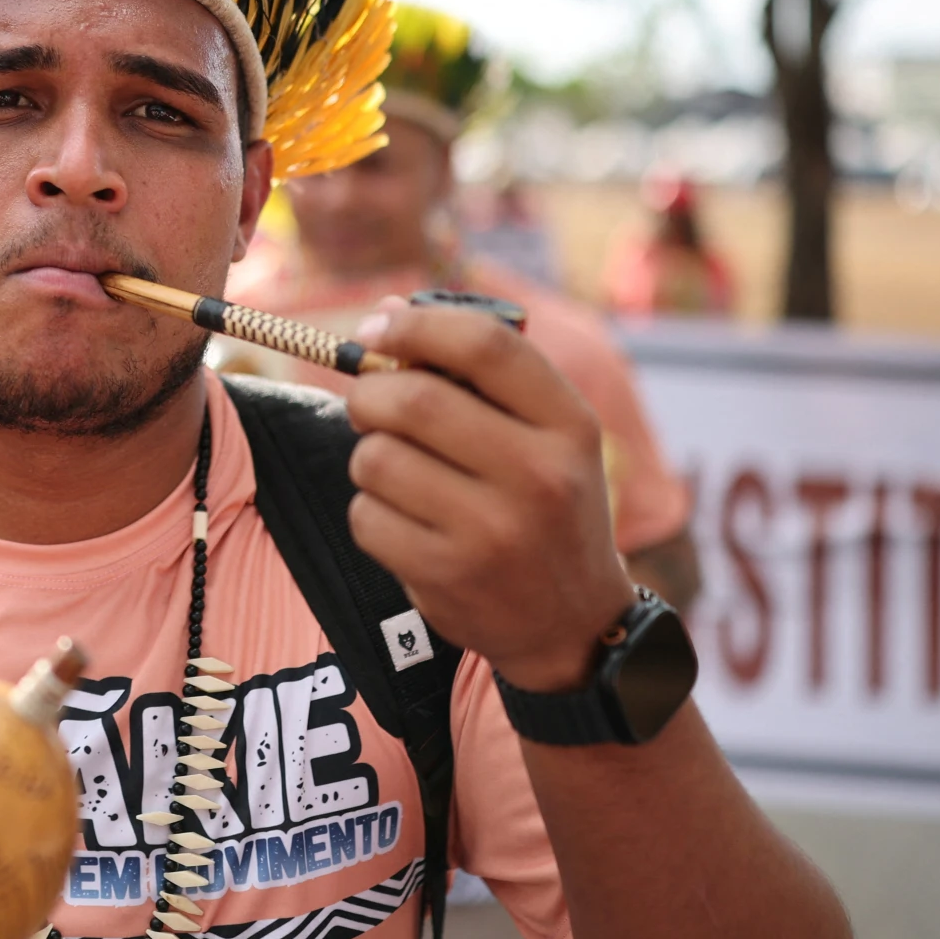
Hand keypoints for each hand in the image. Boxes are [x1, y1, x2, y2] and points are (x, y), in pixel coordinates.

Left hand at [346, 298, 636, 692]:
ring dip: (368, 457)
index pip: (484, 344)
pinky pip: (366, 516)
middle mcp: (538, 475)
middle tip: (368, 402)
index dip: (416, 325)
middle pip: (413, 399)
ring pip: (376, 459)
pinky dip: (370, 511)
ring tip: (398, 471)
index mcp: (569, 424)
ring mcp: (492, 531)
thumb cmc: (546, 506)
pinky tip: (405, 522)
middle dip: (370, 393)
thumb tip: (386, 314)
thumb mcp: (547, 435)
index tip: (378, 327)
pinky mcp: (447, 575)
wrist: (573, 624)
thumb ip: (479, 373)